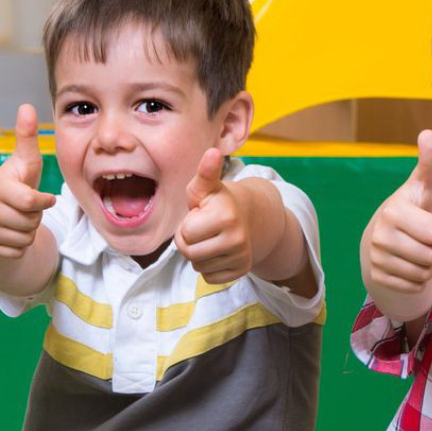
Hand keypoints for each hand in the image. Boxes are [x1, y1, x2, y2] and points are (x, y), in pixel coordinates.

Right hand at [0, 104, 54, 258]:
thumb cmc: (15, 183)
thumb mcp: (25, 162)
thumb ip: (27, 137)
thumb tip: (27, 106)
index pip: (30, 203)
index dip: (43, 202)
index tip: (45, 198)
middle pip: (31, 223)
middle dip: (35, 217)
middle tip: (26, 207)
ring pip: (25, 239)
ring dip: (29, 231)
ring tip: (19, 217)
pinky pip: (17, 252)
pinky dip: (19, 245)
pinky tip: (11, 232)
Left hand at [174, 148, 250, 283]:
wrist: (246, 216)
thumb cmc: (215, 201)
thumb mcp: (205, 186)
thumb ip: (205, 172)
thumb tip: (213, 152)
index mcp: (226, 215)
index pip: (185, 234)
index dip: (186, 226)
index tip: (198, 216)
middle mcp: (238, 238)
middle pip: (190, 254)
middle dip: (188, 242)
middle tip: (200, 230)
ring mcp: (242, 256)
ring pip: (199, 267)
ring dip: (197, 255)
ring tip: (209, 239)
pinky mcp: (242, 270)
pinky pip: (209, 278)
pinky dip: (208, 267)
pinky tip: (217, 251)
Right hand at [364, 130, 431, 295]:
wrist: (382, 237)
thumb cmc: (411, 209)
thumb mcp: (422, 187)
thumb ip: (429, 162)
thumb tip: (428, 133)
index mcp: (393, 212)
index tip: (425, 222)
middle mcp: (379, 236)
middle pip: (431, 256)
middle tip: (421, 239)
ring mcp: (375, 258)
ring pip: (423, 273)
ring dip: (426, 266)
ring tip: (415, 251)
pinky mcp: (376, 277)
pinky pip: (413, 286)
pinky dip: (416, 280)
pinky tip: (407, 265)